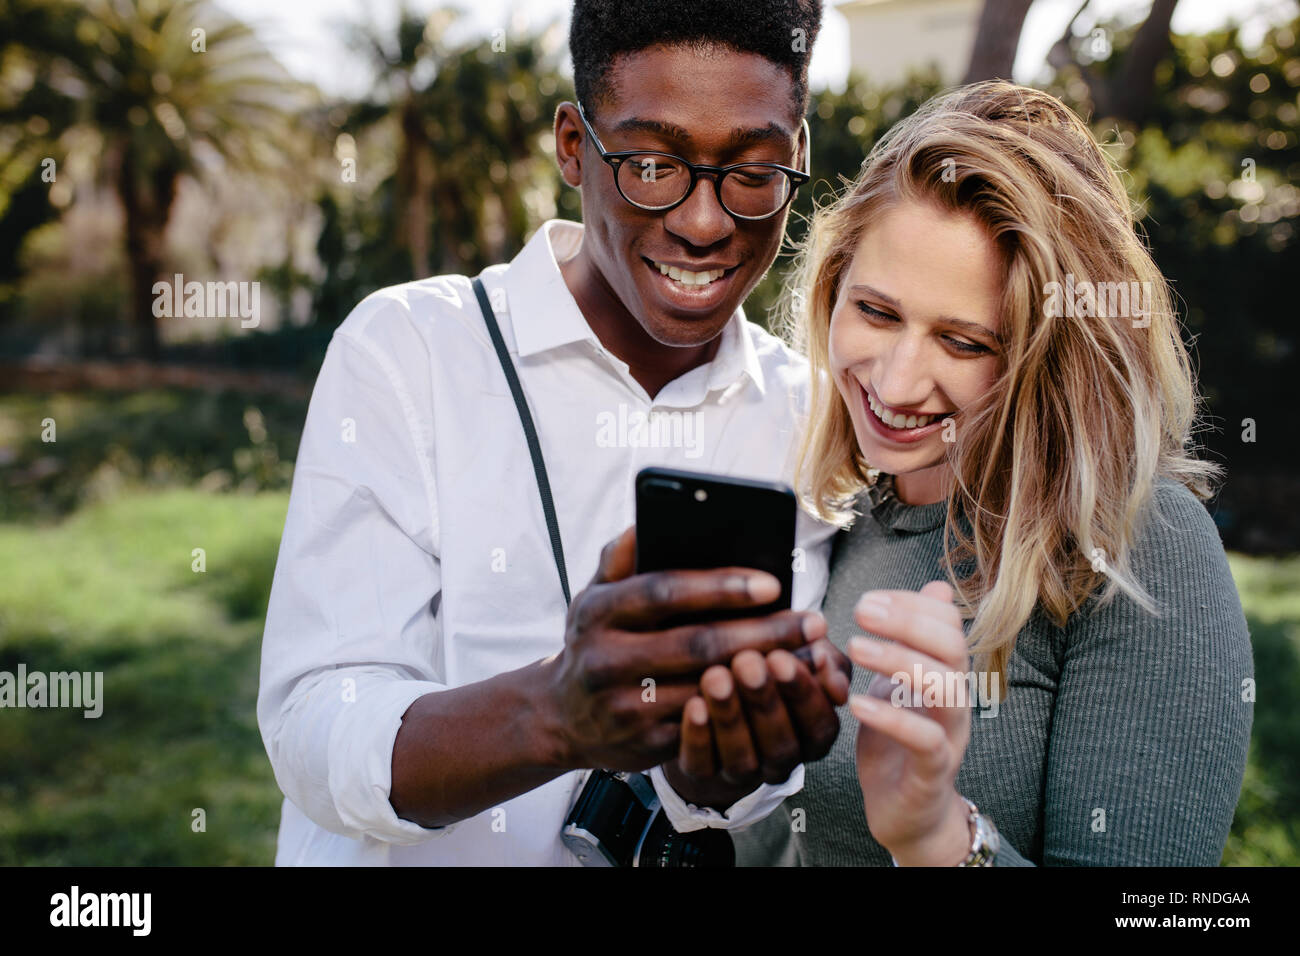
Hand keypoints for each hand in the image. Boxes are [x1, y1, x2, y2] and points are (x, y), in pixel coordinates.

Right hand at [541, 526, 819, 772]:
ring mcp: (625, 705)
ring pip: (709, 688)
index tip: (773, 583)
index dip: (720, 587)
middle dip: (761, 632)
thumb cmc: (595, 641)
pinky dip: (749, 707)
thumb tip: (647, 519)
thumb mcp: (593, 595)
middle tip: (812, 621)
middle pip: (697, 643)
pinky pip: (709, 724)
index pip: (664, 591)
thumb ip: (620, 558)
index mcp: (598, 611)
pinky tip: (784, 691)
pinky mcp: (646, 742)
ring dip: (765, 672)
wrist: (562, 718)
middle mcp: (606, 658)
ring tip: (810, 654)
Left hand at [662, 638, 851, 810]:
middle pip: (781, 744)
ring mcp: (742, 773)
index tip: (782, 658)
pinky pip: (702, 764)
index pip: (819, 724)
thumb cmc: (766, 665)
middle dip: (764, 701)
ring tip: (716, 676)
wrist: (705, 688)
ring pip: (742, 758)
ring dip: (729, 716)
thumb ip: (820, 656)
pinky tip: (694, 704)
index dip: (803, 693)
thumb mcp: (798, 654)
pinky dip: (699, 736)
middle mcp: (781, 760)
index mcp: (812, 735)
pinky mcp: (702, 774)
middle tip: (747, 662)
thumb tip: (825, 659)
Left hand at [847, 581, 974, 865]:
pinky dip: (892, 718)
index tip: (869, 599)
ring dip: (900, 661)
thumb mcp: (898, 681)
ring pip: (945, 688)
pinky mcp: (933, 770)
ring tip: (857, 649)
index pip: (947, 623)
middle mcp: (955, 699)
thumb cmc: (898, 742)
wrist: (907, 812)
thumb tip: (937, 587)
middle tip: (861, 612)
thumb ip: (911, 639)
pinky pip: (925, 739)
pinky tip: (858, 704)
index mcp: (945, 674)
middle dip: (907, 622)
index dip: (911, 604)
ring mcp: (949, 735)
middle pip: (952, 647)